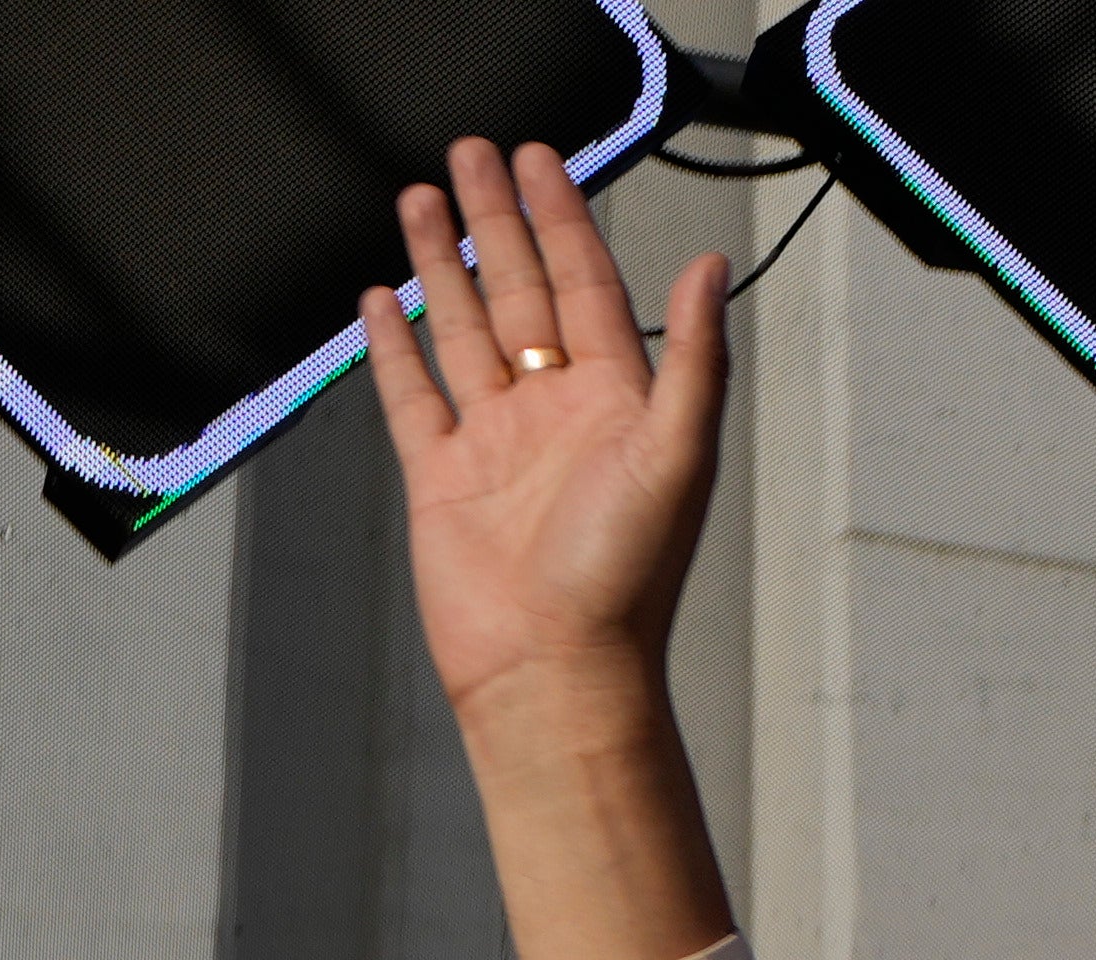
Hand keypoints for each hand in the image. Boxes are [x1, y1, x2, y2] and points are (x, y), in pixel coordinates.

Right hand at [372, 140, 742, 959]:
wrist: (553, 671)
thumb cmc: (625, 579)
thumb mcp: (678, 455)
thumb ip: (694, 357)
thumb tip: (712, 267)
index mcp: (618, 404)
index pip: (585, 286)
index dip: (562, 219)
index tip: (539, 161)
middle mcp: (557, 415)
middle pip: (521, 292)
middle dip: (497, 220)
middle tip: (472, 152)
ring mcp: (496, 443)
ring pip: (464, 330)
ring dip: (445, 264)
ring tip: (421, 199)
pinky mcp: (441, 476)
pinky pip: (413, 394)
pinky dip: (395, 344)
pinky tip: (383, 297)